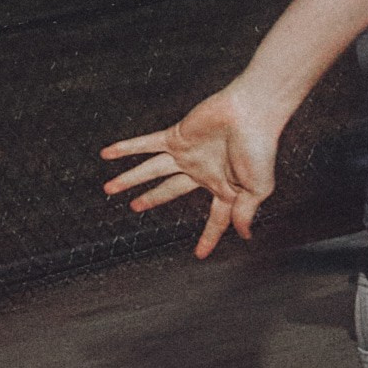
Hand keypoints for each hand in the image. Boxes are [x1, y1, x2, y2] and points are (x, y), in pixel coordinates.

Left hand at [100, 80, 281, 256]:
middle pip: (169, 191)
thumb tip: (244, 235)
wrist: (251, 113)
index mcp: (224, 188)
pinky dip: (126, 149)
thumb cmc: (260, 148)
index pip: (214, 220)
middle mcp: (201, 172)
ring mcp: (186, 154)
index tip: (200, 254)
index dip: (208, 237)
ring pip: (150, 170)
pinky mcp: (176, 137)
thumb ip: (244, 212)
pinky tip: (107, 153)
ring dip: (129, 179)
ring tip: (108, 188)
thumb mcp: (258, 189)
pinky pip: (145, 145)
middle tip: (134, 207)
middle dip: (152, 199)